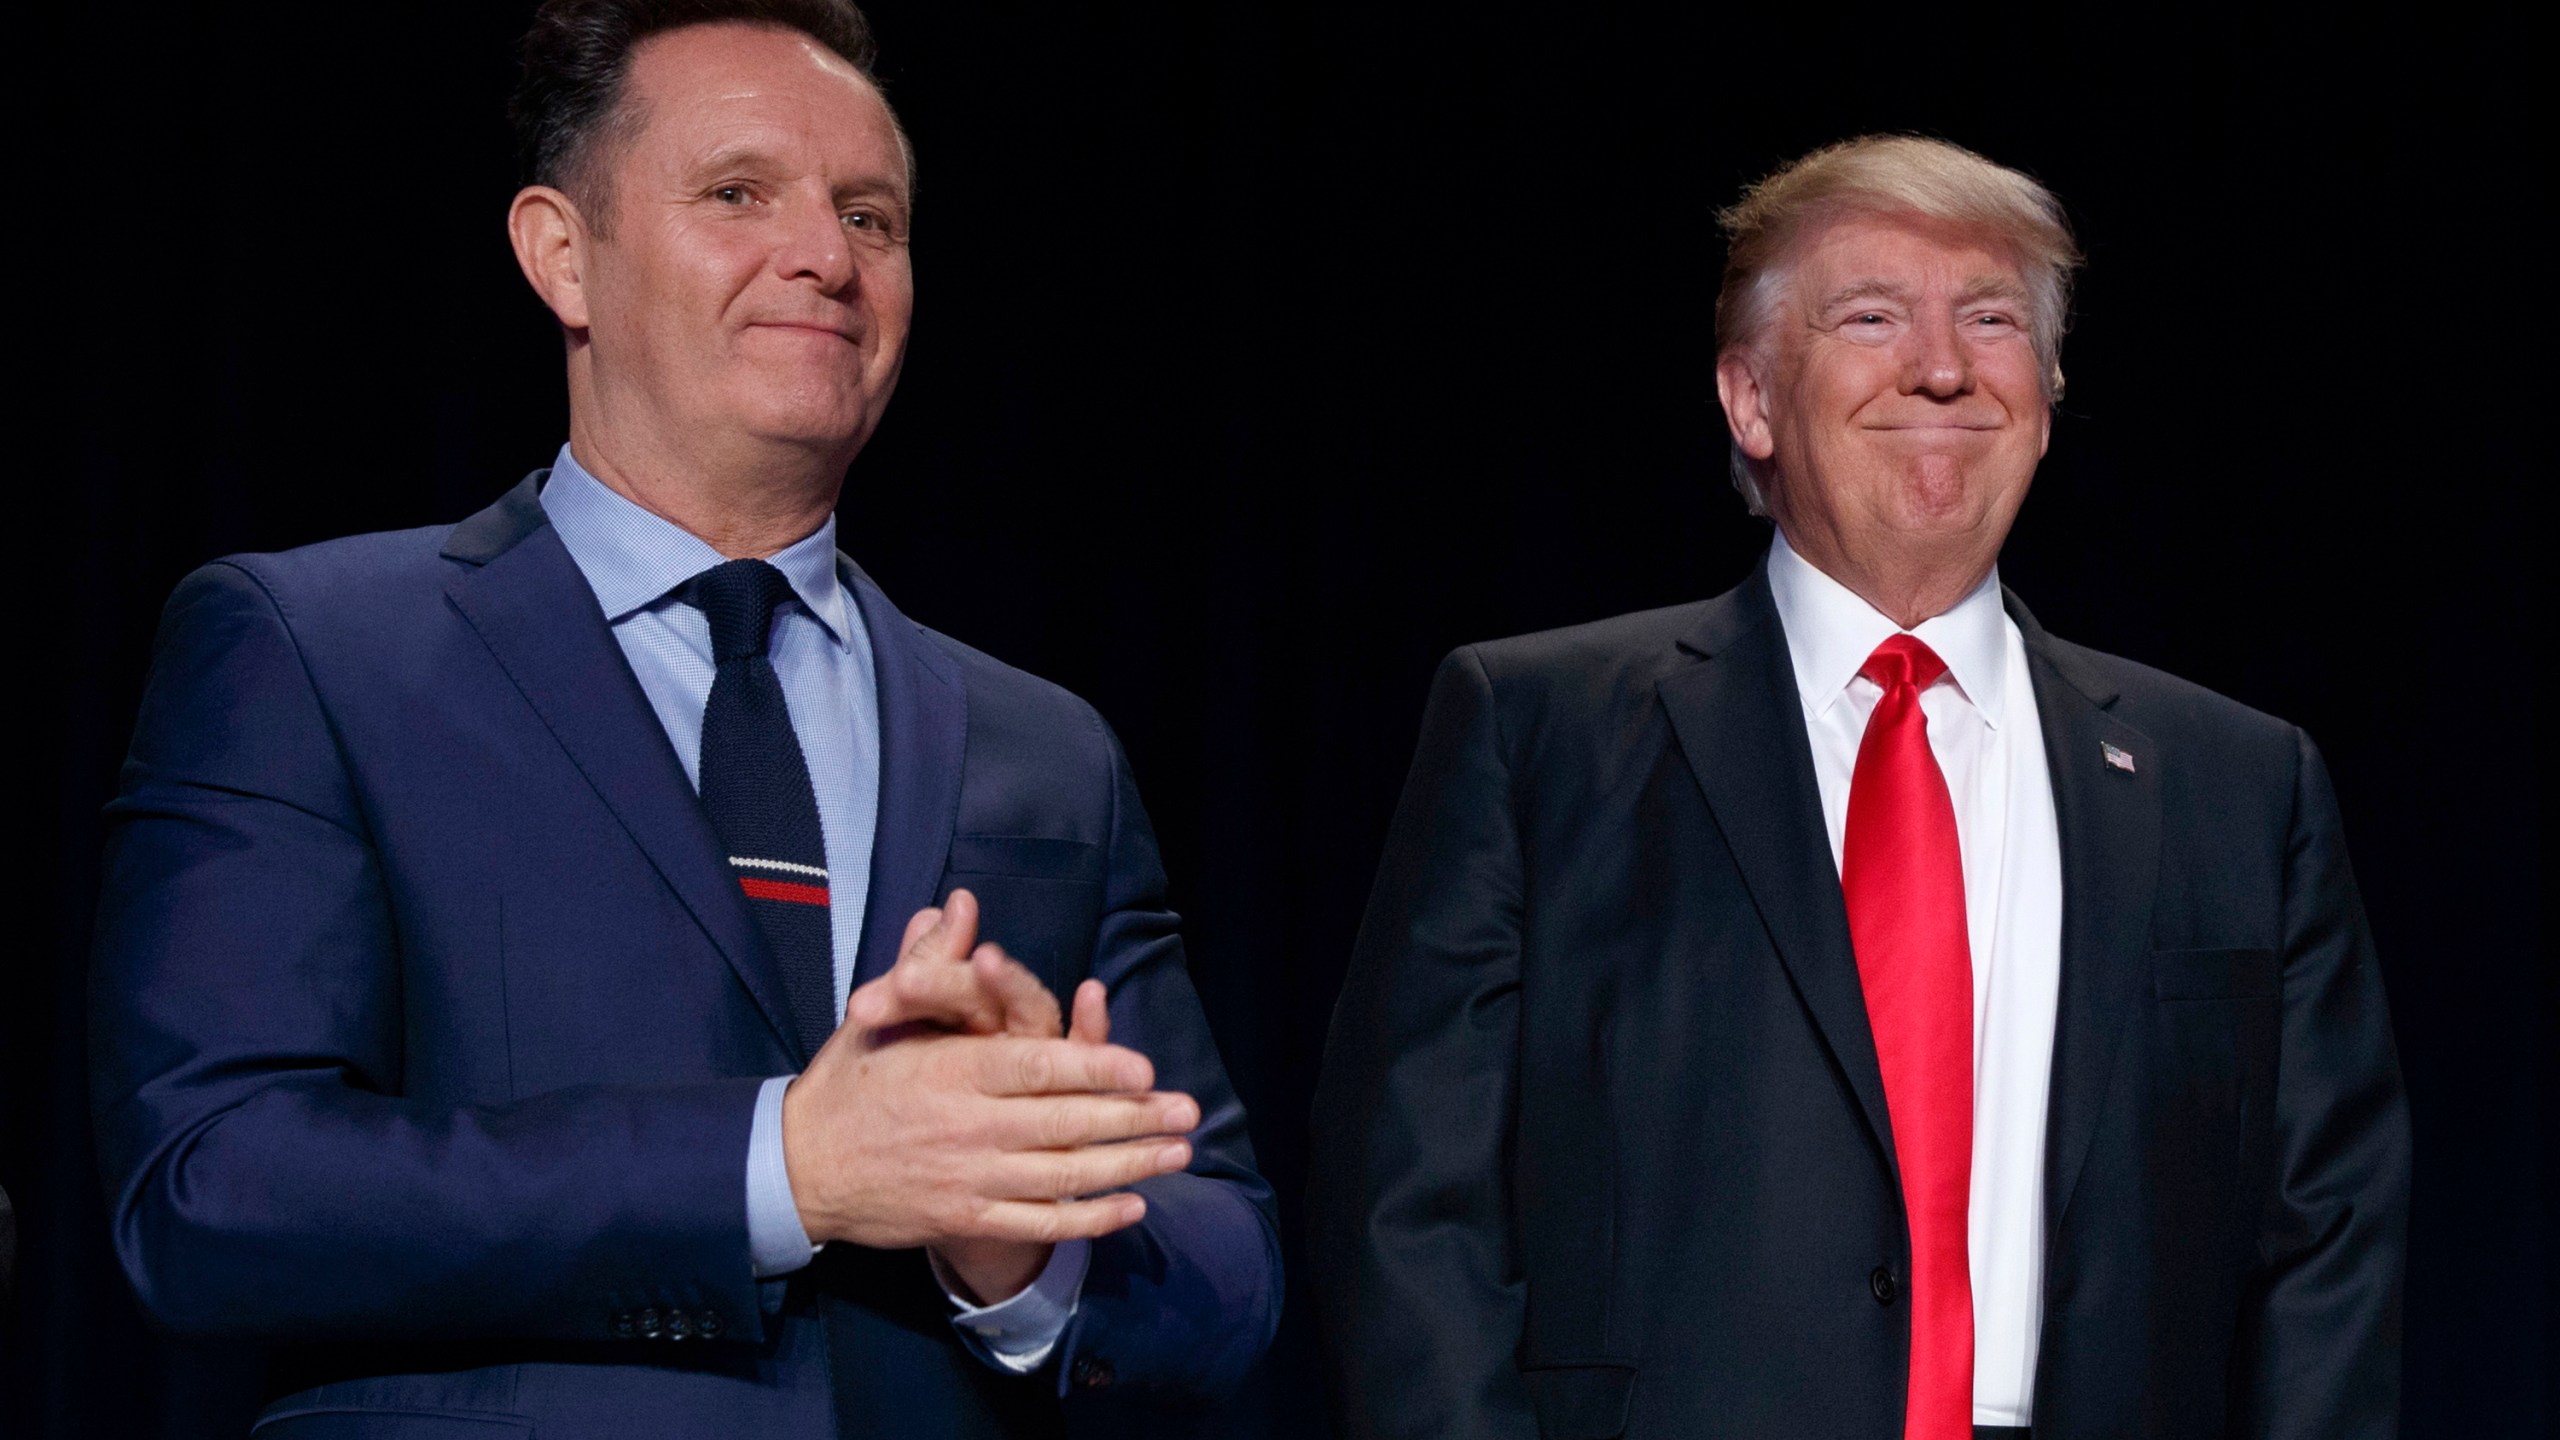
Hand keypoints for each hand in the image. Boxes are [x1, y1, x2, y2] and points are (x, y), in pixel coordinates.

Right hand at [781, 891, 1197, 1291]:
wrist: (797, 1169)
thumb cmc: (847, 1080)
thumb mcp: (881, 1014)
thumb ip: (930, 962)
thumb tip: (958, 905)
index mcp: (949, 1070)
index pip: (1035, 1068)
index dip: (1094, 1068)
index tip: (1145, 1067)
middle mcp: (965, 1126)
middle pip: (1063, 1124)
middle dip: (1133, 1119)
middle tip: (1187, 1110)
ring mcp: (968, 1178)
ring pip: (1060, 1176)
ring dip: (1127, 1167)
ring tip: (1177, 1154)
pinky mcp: (965, 1218)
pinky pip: (1037, 1222)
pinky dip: (1088, 1218)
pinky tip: (1131, 1205)